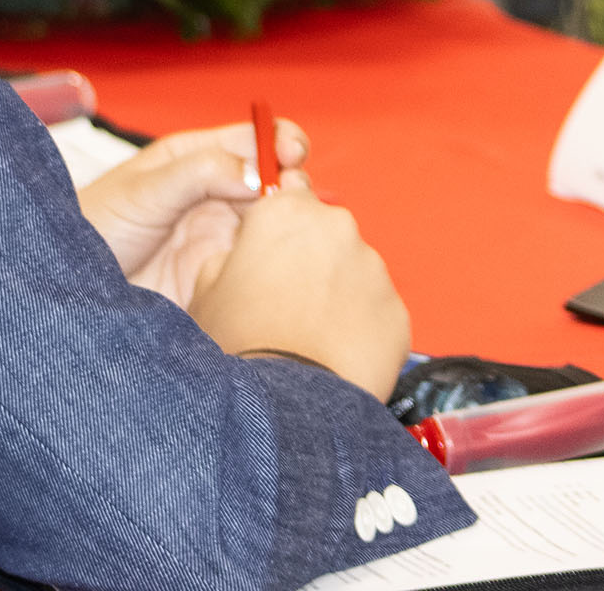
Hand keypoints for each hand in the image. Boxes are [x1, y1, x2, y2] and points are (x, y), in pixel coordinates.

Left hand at [78, 119, 305, 308]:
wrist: (70, 287)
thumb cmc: (92, 227)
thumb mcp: (143, 190)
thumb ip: (199, 172)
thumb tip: (256, 171)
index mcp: (195, 159)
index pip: (253, 139)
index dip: (281, 140)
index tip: (293, 152)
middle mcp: (214, 195)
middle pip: (274, 181)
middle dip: (293, 183)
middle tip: (290, 194)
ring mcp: (219, 236)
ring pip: (273, 225)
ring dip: (288, 224)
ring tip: (283, 231)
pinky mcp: (220, 276)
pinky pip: (259, 268)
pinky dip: (275, 265)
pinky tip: (272, 267)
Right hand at [189, 186, 411, 397]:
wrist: (286, 404)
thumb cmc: (240, 344)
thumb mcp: (206, 290)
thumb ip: (229, 257)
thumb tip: (243, 257)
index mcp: (286, 212)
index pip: (289, 198)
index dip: (279, 229)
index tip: (273, 253)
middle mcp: (337, 228)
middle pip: (327, 235)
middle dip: (312, 261)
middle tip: (287, 304)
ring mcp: (374, 268)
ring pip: (356, 273)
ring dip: (339, 295)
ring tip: (311, 336)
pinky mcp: (397, 309)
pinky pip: (377, 312)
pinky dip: (362, 328)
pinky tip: (335, 353)